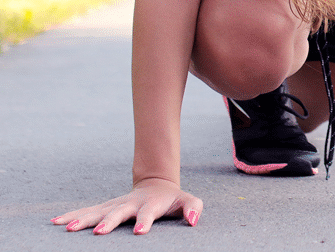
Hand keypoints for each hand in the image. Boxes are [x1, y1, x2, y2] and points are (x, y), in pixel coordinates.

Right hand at [50, 177, 202, 234]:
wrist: (157, 184)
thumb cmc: (173, 199)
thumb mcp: (188, 201)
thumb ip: (193, 208)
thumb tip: (194, 221)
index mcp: (150, 204)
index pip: (148, 213)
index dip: (145, 221)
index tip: (140, 232)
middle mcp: (130, 203)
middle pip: (118, 212)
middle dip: (108, 222)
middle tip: (98, 233)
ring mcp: (116, 204)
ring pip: (98, 211)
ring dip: (83, 219)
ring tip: (67, 228)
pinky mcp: (106, 207)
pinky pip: (87, 211)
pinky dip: (72, 215)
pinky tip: (56, 222)